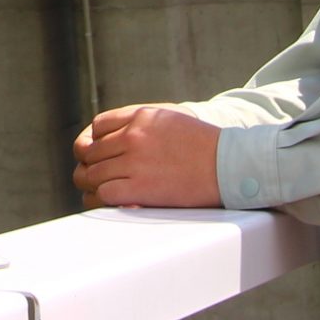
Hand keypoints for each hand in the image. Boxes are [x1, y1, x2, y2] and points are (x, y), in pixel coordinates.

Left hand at [71, 103, 223, 207]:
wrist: (231, 166)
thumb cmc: (207, 147)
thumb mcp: (172, 120)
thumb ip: (145, 123)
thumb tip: (121, 137)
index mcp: (142, 116)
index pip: (99, 125)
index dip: (94, 141)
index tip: (99, 153)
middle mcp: (133, 136)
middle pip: (90, 151)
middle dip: (89, 164)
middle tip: (93, 176)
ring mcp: (134, 162)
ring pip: (91, 173)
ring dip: (90, 184)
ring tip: (96, 191)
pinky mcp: (139, 188)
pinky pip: (104, 194)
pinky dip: (100, 200)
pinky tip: (107, 202)